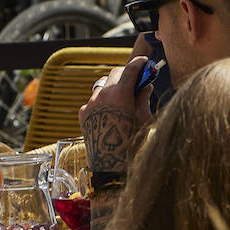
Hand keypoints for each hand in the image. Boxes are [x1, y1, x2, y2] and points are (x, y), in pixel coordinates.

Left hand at [79, 57, 152, 178]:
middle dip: (126, 73)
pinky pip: (93, 100)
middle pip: (115, 73)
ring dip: (113, 87)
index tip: (145, 62)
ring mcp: (90, 104)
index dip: (140, 63)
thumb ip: (143, 98)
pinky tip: (110, 113)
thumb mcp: (143, 120)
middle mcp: (102, 95)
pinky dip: (103, 101)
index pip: (130, 68)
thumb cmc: (131, 144)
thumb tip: (146, 86)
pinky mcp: (83, 113)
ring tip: (123, 98)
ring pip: (103, 86)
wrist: (110, 166)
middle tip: (137, 80)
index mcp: (120, 94)